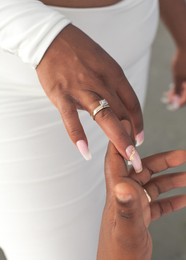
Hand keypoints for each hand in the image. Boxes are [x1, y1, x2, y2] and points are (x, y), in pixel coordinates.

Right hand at [36, 24, 142, 171]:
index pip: (132, 103)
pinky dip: (78, 136)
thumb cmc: (79, 52)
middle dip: (131, 137)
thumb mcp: (103, 63)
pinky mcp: (62, 95)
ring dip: (117, 138)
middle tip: (136, 156)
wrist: (51, 39)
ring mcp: (81, 89)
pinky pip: (71, 119)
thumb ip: (109, 87)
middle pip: (122, 113)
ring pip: (104, 117)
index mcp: (113, 74)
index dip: (138, 123)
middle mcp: (101, 82)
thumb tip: (113, 110)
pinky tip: (85, 151)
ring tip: (125, 156)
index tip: (140, 138)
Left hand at [97, 142, 185, 258]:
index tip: (128, 123)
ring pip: (154, 185)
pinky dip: (172, 198)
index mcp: (118, 191)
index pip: (116, 158)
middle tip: (184, 155)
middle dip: (163, 161)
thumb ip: (127, 207)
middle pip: (144, 169)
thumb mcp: (126, 229)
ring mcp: (134, 205)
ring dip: (172, 179)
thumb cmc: (118, 252)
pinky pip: (159, 202)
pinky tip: (185, 197)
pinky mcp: (142, 216)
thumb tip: (123, 184)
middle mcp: (125, 194)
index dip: (121, 139)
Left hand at [161, 48, 185, 109]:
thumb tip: (174, 102)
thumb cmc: (182, 60)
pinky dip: (180, 86)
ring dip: (176, 92)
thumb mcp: (177, 76)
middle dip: (176, 97)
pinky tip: (172, 86)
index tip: (169, 106)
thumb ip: (176, 90)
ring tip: (166, 93)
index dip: (178, 103)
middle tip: (165, 99)